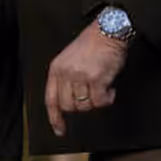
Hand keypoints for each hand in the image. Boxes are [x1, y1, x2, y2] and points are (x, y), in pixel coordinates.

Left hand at [44, 19, 128, 136]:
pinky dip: (107, 99)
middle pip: (68, 106)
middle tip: (91, 96)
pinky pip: (100, 101)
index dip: (54, 117)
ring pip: (85, 105)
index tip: (59, 130)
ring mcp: (80, 76)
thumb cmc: (91, 44)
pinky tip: (109, 88)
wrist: (107, 30)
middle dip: (81, 106)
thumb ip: (66, 77)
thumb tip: (70, 102)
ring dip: (96, 101)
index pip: (51, 99)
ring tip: (101, 87)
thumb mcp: (69, 58)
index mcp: (56, 69)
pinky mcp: (96, 79)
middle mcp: (66, 73)